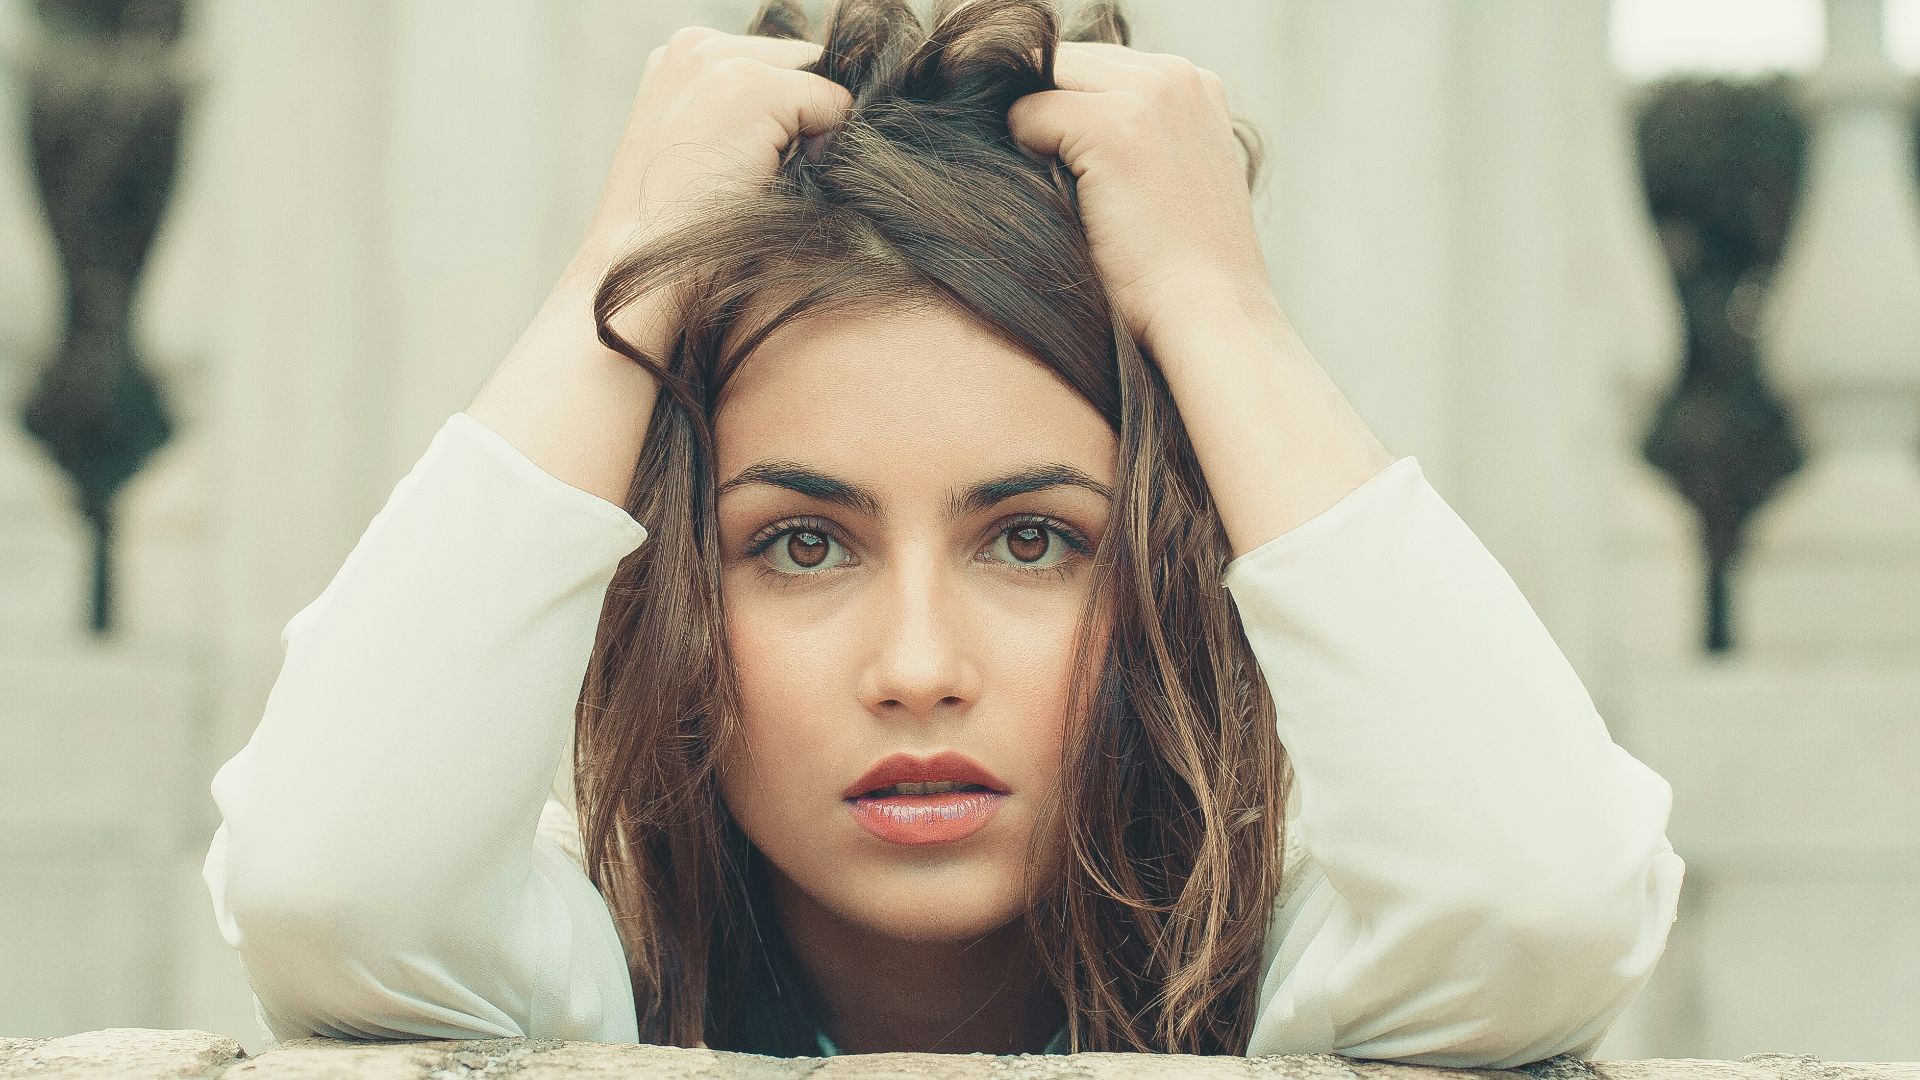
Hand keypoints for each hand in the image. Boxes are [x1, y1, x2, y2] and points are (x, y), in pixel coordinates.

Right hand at [565, 26, 852, 356]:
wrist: (644, 258)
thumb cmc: (677, 226)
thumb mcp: (700, 148)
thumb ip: (742, 113)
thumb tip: (818, 116)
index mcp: (678, 55)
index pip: (774, 61)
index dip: (781, 116)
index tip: (747, 162)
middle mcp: (695, 44)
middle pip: (801, 65)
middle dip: (799, 116)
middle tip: (752, 173)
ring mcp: (720, 61)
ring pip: (817, 86)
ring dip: (806, 135)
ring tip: (754, 176)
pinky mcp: (752, 87)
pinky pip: (832, 106)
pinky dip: (819, 149)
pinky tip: (768, 178)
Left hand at [1005, 41, 1270, 356]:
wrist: (1209, 317)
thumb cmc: (1182, 271)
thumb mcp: (1175, 180)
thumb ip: (1134, 135)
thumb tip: (1045, 120)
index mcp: (1195, 84)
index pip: (1094, 65)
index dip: (1066, 109)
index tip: (1063, 163)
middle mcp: (1176, 75)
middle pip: (1065, 63)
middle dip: (1044, 110)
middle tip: (1049, 180)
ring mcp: (1147, 96)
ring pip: (1044, 82)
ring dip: (1035, 133)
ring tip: (1059, 193)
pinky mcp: (1113, 127)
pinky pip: (1028, 114)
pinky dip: (1025, 154)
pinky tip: (1058, 201)